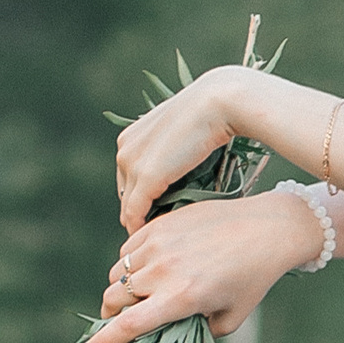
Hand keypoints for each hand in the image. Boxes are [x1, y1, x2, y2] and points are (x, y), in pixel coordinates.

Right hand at [80, 191, 322, 342]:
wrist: (268, 228)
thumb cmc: (253, 278)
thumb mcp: (230, 317)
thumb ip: (197, 333)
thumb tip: (171, 340)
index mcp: (181, 298)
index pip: (128, 325)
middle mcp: (164, 271)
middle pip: (113, 299)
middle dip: (112, 315)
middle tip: (122, 321)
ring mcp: (159, 244)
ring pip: (117, 274)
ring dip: (120, 289)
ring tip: (140, 294)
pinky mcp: (160, 224)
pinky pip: (127, 249)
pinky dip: (130, 263)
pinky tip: (150, 267)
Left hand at [115, 65, 257, 234]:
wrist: (219, 102)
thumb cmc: (212, 115)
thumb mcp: (183, 133)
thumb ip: (174, 151)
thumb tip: (179, 168)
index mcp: (130, 137)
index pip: (129, 177)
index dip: (142, 197)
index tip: (158, 213)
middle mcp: (125, 150)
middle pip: (126, 194)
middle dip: (139, 212)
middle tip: (158, 231)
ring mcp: (133, 163)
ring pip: (128, 206)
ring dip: (141, 223)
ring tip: (157, 240)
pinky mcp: (146, 177)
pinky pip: (135, 212)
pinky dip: (141, 227)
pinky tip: (154, 237)